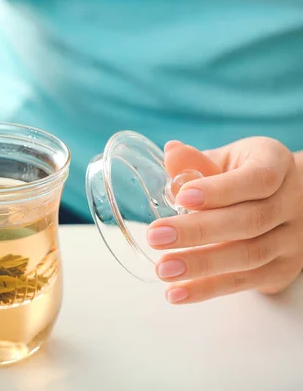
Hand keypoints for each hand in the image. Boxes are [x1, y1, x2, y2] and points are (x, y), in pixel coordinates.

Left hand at [147, 138, 302, 303]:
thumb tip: (171, 153)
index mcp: (277, 165)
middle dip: (198, 232)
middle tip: (155, 237)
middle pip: (250, 221)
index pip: (257, 179)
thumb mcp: (225, 159)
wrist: (287, 199)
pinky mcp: (283, 270)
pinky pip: (245, 282)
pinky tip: (177, 292)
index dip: (220, 190)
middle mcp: (292, 202)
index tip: (182, 197)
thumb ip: (197, 162)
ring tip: (163, 269)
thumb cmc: (243, 175)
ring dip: (201, 265)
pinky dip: (208, 289)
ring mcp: (292, 240)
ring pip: (249, 256)